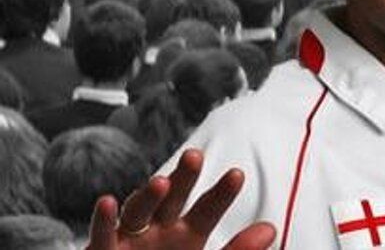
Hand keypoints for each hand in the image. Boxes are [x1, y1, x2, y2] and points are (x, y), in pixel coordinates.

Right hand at [87, 149, 275, 249]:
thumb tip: (270, 228)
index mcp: (186, 234)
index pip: (207, 210)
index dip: (220, 194)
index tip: (237, 175)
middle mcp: (157, 231)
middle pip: (172, 199)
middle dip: (182, 178)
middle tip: (195, 156)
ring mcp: (128, 240)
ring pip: (138, 211)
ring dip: (148, 195)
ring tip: (161, 182)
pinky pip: (102, 238)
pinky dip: (102, 221)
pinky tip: (106, 202)